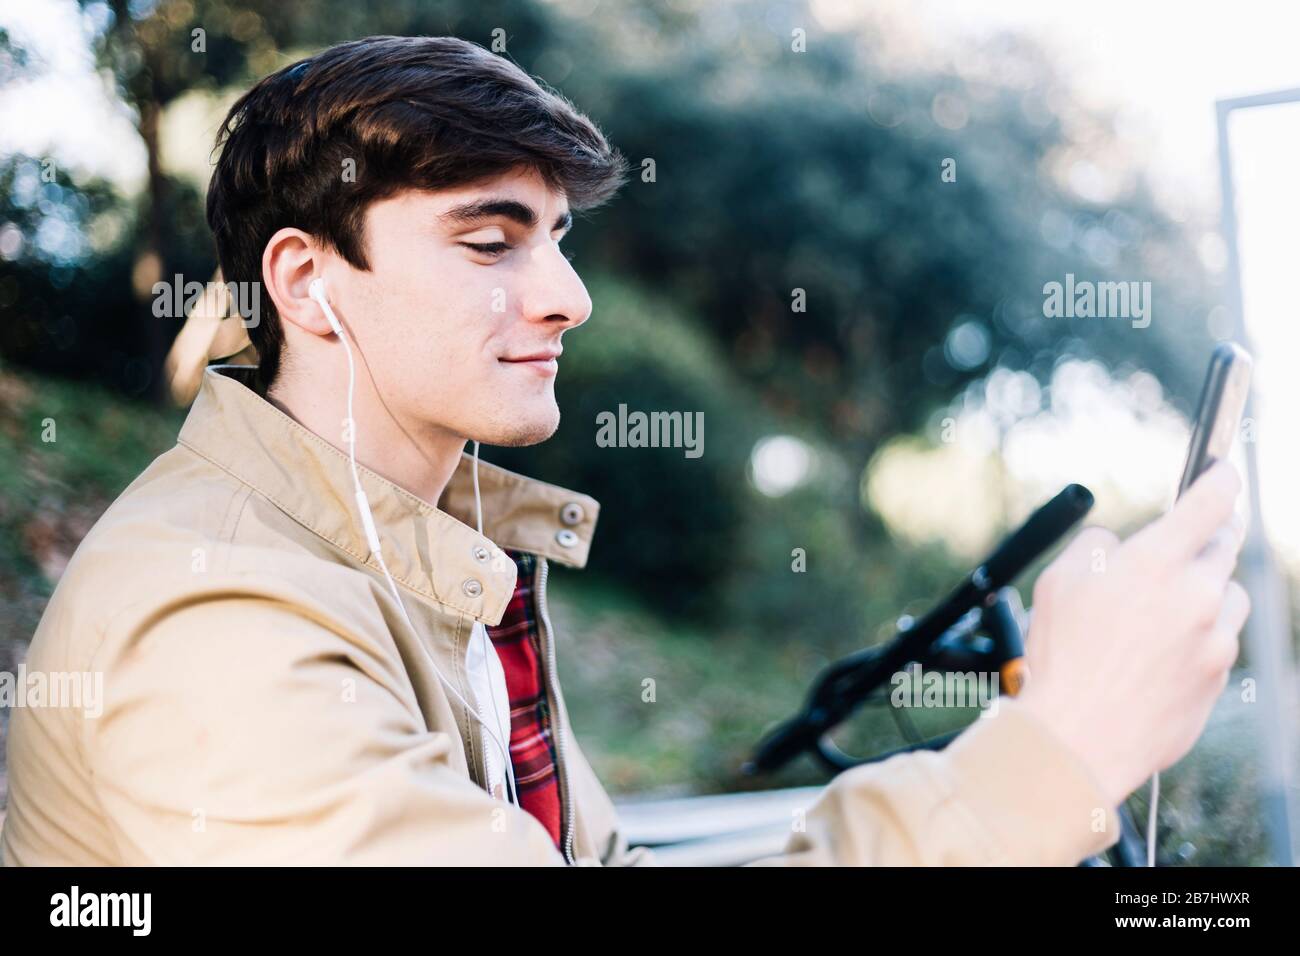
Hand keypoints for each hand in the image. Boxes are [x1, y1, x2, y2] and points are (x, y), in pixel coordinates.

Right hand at [1016, 460, 1249, 807]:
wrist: (1080, 736)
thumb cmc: (1063, 659)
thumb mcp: (1057, 581)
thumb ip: (1097, 547)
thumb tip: (1117, 545)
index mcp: (1157, 562)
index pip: (1211, 502)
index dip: (1220, 479)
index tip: (1222, 472)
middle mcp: (1198, 596)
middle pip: (1224, 547)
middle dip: (1204, 541)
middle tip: (1177, 550)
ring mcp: (1216, 639)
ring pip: (1229, 596)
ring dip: (1205, 592)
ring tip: (1158, 614)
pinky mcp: (1219, 676)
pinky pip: (1220, 641)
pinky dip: (1198, 638)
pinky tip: (1157, 654)